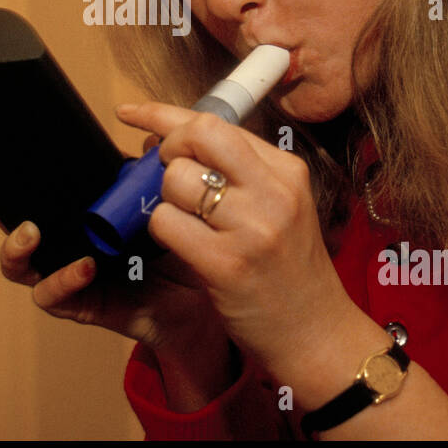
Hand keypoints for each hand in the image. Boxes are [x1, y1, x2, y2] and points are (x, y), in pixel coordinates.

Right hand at [0, 171, 228, 371]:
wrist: (199, 301)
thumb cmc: (174, 251)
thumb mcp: (161, 207)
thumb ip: (149, 176)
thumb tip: (150, 139)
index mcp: (75, 215)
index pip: (32, 192)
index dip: (2, 176)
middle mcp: (62, 244)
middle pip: (10, 222)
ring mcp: (64, 274)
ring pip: (17, 265)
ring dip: (15, 246)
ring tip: (30, 231)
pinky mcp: (78, 304)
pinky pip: (52, 295)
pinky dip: (63, 279)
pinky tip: (85, 265)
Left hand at [116, 102, 357, 389]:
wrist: (316, 333)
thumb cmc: (288, 269)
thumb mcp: (278, 207)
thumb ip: (235, 171)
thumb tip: (164, 137)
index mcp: (286, 170)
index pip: (216, 122)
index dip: (164, 114)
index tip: (131, 113)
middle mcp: (273, 192)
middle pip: (197, 135)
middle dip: (167, 148)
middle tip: (166, 174)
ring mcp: (252, 228)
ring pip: (175, 179)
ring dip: (164, 198)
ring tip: (185, 222)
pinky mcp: (226, 265)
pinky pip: (166, 223)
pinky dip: (160, 231)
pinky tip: (180, 246)